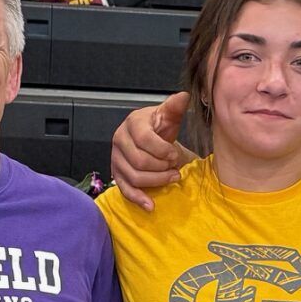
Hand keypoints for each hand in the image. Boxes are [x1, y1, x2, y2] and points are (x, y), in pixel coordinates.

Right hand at [111, 92, 190, 208]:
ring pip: (134, 177)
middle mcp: (119, 140)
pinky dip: (138, 199)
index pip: (144, 139)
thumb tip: (183, 96)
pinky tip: (151, 205)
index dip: (163, 151)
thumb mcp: (169, 117)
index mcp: (132, 123)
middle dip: (161, 168)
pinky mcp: (117, 174)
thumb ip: (175, 107)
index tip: (175, 155)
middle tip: (175, 169)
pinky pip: (125, 190)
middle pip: (139, 161)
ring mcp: (116, 159)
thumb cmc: (161, 129)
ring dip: (156, 181)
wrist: (154, 142)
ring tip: (172, 177)